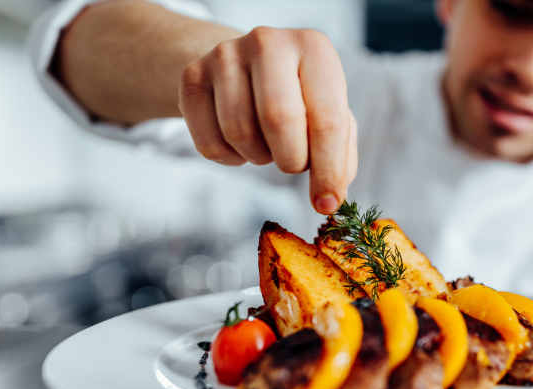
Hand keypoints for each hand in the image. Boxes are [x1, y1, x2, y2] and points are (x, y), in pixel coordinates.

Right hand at [179, 27, 357, 214]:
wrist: (244, 68)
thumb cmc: (297, 97)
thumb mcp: (329, 115)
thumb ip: (341, 156)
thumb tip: (330, 198)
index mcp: (314, 48)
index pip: (327, 118)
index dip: (328, 169)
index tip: (326, 203)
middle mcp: (268, 42)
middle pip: (278, 120)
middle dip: (291, 159)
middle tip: (294, 163)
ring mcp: (225, 56)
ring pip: (240, 133)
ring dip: (259, 157)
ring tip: (268, 143)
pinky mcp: (192, 77)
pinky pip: (209, 143)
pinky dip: (230, 159)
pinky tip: (240, 142)